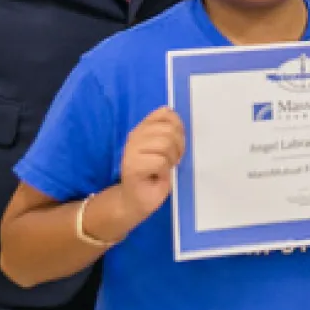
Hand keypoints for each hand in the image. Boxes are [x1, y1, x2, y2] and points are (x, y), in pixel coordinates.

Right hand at [118, 106, 184, 225]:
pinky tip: (157, 176)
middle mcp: (134, 137)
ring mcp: (130, 151)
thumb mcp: (164, 149)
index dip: (178, 127)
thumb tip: (168, 109)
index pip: (164, 114)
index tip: (177, 142)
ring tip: (165, 168)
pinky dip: (164, 171)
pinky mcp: (131, 166)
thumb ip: (165, 130)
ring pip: (165, 144)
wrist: (135, 201)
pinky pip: (160, 162)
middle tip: (173, 160)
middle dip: (178, 146)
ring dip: (171, 159)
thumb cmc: (152, 176)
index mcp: (142, 129)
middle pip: (168, 130)